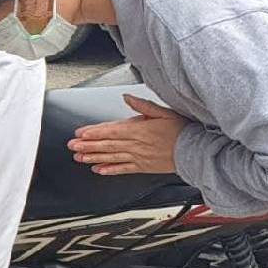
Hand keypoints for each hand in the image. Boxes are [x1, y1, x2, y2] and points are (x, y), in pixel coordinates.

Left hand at [68, 95, 189, 175]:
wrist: (195, 151)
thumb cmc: (182, 130)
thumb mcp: (164, 112)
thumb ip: (143, 105)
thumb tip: (127, 97)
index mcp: (139, 129)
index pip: (111, 130)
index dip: (94, 132)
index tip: (80, 133)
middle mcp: (136, 144)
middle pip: (107, 144)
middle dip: (88, 145)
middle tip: (72, 146)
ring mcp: (139, 157)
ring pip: (111, 157)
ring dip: (94, 157)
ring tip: (79, 158)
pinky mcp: (143, 166)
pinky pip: (123, 169)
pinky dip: (110, 170)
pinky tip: (98, 170)